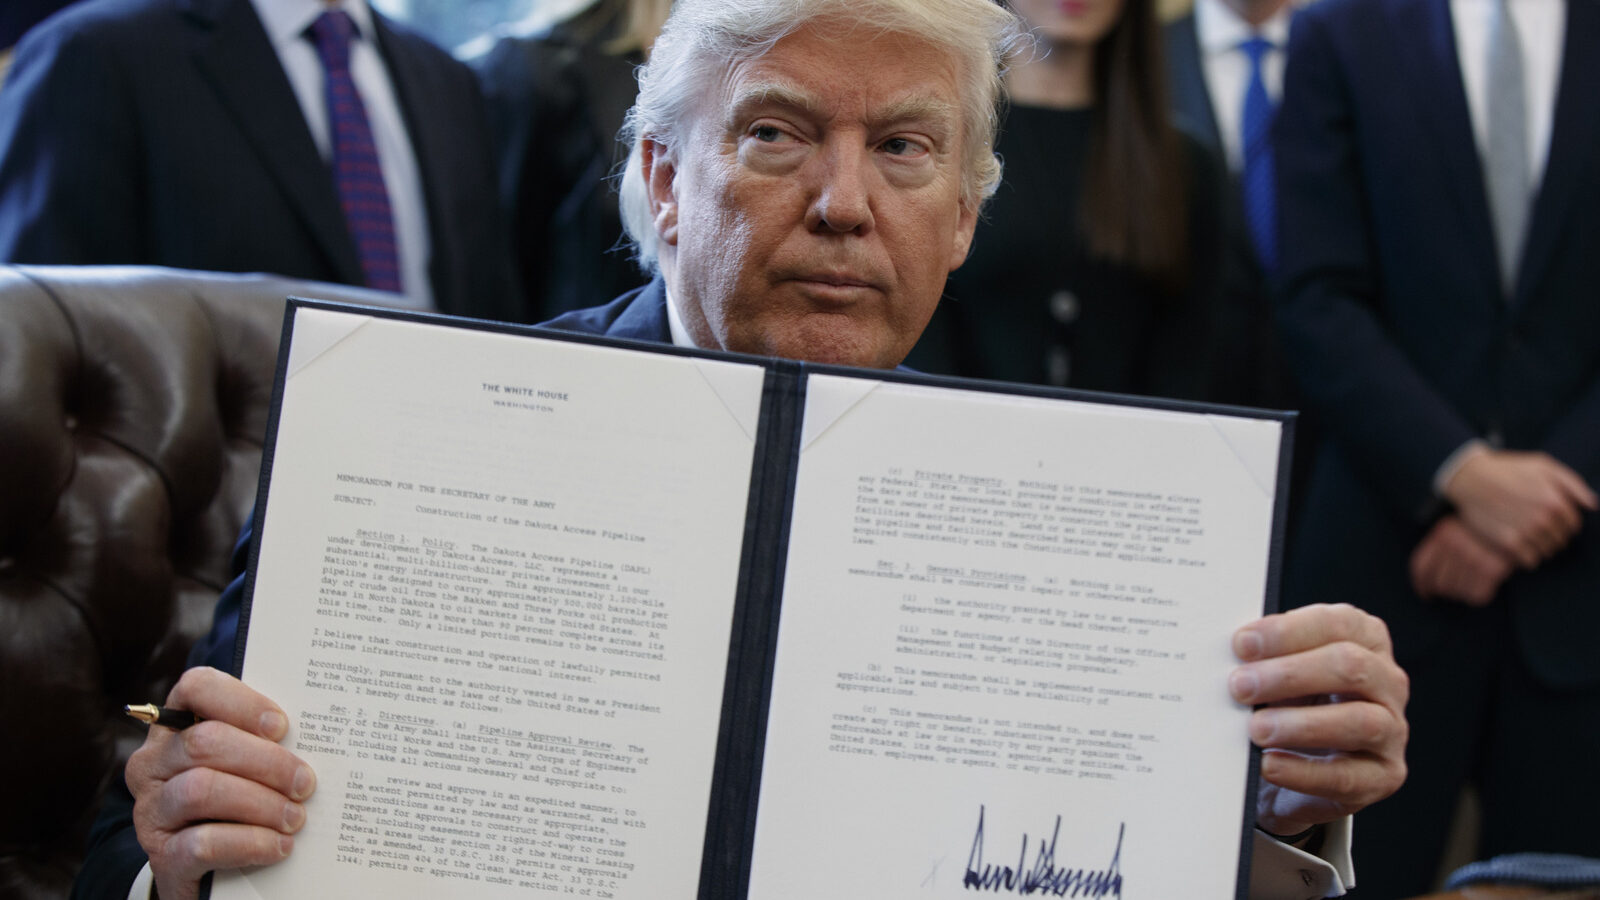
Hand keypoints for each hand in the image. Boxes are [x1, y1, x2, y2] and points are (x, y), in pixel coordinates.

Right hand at [125, 667, 314, 899]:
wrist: (203, 868)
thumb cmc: (235, 799)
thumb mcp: (244, 764)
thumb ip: (264, 743)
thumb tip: (317, 738)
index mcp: (176, 726)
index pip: (196, 688)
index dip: (241, 702)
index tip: (282, 727)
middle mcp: (154, 762)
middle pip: (205, 742)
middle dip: (265, 761)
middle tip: (305, 783)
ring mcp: (152, 809)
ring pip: (201, 790)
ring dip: (260, 803)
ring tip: (296, 817)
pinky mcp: (162, 854)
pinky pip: (202, 843)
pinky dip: (249, 843)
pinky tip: (280, 846)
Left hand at [1230, 604, 1408, 836]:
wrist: (1303, 762)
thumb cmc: (1290, 699)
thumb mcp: (1281, 670)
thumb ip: (1265, 657)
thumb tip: (1230, 654)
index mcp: (1364, 639)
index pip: (1336, 624)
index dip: (1288, 632)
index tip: (1242, 644)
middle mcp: (1387, 681)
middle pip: (1350, 667)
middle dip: (1290, 675)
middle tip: (1241, 687)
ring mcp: (1392, 729)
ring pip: (1360, 721)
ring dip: (1301, 724)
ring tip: (1256, 730)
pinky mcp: (1384, 775)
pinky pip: (1348, 776)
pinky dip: (1305, 772)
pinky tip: (1270, 765)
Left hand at [1409, 515, 1513, 605]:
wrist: (1525, 519)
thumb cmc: (1489, 526)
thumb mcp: (1460, 527)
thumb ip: (1442, 547)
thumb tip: (1425, 585)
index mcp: (1443, 532)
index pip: (1421, 567)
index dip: (1422, 585)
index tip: (1426, 594)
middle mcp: (1455, 544)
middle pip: (1440, 583)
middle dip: (1445, 590)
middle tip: (1454, 590)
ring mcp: (1473, 556)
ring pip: (1457, 592)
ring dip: (1463, 592)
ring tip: (1474, 581)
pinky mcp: (1494, 569)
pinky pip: (1477, 596)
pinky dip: (1480, 594)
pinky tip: (1487, 585)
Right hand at [1443, 448, 1596, 567]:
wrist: (1470, 478)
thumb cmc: (1507, 469)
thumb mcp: (1542, 465)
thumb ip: (1572, 483)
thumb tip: (1592, 504)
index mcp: (1556, 501)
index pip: (1574, 525)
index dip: (1564, 522)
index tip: (1549, 517)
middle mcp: (1544, 519)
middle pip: (1562, 541)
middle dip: (1553, 535)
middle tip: (1534, 525)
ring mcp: (1526, 532)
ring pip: (1547, 552)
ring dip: (1540, 546)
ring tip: (1525, 533)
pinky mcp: (1508, 543)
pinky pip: (1530, 561)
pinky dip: (1527, 556)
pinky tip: (1517, 543)